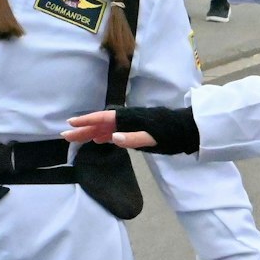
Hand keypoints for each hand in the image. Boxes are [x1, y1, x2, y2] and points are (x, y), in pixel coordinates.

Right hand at [63, 105, 199, 153]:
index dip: (87, 121)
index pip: (105, 118)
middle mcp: (131, 119)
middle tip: (65, 136)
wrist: (194, 130)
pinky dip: (107, 136)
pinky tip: (100, 140)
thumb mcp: (156, 139)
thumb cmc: (176, 134)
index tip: (71, 123)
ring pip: (109, 128)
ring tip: (77, 138)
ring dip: (93, 133)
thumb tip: (112, 138)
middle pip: (103, 124)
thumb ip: (134, 139)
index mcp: (132, 119)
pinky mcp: (140, 130)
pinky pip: (118, 132)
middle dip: (84, 129)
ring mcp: (135, 124)